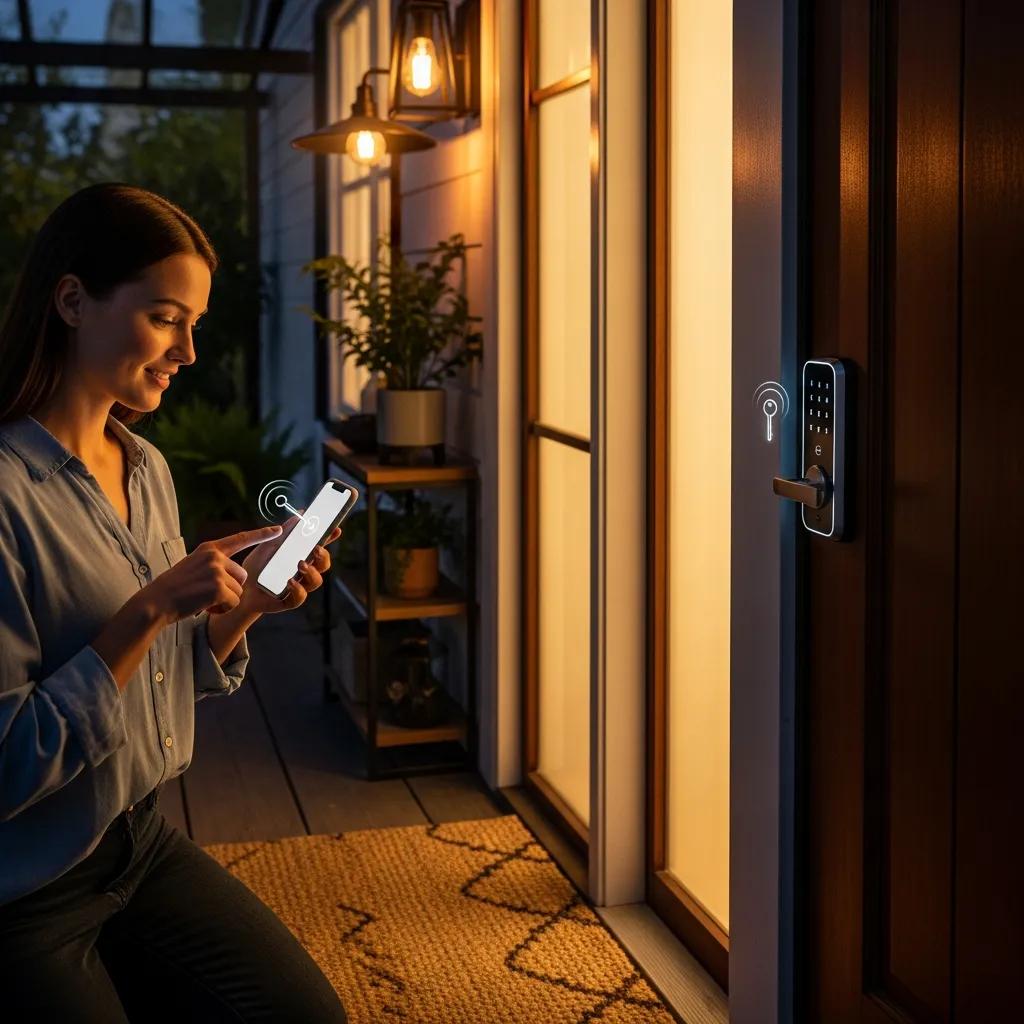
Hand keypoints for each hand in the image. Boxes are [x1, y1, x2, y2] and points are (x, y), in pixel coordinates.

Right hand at [147, 524, 283, 623]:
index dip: (261, 534)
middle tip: (208, 593)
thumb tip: (238, 574)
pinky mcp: (217, 587)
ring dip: (225, 601)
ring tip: (203, 599)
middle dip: (231, 589)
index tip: (279, 530)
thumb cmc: (176, 588)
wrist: (157, 602)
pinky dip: (222, 609)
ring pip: (238, 591)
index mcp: (210, 549)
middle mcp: (215, 556)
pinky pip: (234, 602)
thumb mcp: (194, 565)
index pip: (240, 539)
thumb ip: (214, 563)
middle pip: (242, 575)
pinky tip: (205, 606)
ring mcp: (216, 571)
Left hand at [236, 510, 343, 615]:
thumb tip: (301, 513)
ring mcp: (298, 586)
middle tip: (315, 549)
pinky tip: (290, 582)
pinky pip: (300, 597)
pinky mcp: (289, 600)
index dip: (330, 538)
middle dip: (323, 556)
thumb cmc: (257, 566)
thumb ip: (284, 531)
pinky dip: (297, 589)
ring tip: (300, 564)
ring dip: (312, 572)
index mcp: (300, 556)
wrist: (240, 589)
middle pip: (323, 565)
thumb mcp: (268, 545)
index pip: (320, 546)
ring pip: (316, 581)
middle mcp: (303, 572)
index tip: (336, 529)